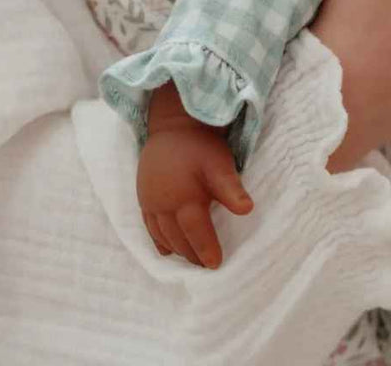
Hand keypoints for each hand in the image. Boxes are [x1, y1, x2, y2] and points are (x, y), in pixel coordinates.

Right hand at [138, 83, 252, 268]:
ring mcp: (150, 201)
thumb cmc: (200, 146)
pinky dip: (158, 240)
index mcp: (183, 198)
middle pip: (178, 238)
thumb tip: (247, 210)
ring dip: (176, 249)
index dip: (206, 250)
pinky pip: (148, 226)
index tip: (216, 265)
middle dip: (192, 254)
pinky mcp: (143, 196)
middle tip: (205, 266)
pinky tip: (167, 248)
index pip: (196, 232)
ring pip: (162, 235)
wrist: (173, 125)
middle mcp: (163, 204)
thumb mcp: (220, 164)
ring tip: (190, 259)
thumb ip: (231, 189)